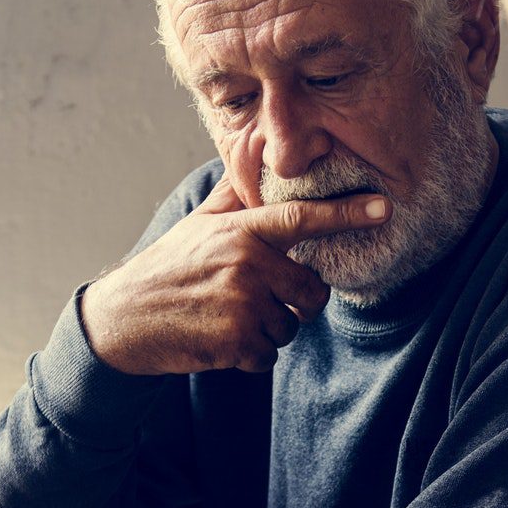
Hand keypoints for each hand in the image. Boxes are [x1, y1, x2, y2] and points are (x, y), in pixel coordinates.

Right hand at [80, 178, 388, 374]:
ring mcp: (243, 304)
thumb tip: (254, 152)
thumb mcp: (198, 224)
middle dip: (296, 303)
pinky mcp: (236, 342)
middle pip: (310, 293)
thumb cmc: (167, 268)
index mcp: (241, 231)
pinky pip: (269, 356)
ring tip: (228, 317)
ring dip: (267, 331)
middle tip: (258, 299)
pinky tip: (221, 340)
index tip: (384, 207)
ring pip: (290, 328)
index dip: (346, 214)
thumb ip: (234, 196)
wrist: (124, 319)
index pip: (302, 218)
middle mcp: (246, 264)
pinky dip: (250, 355)